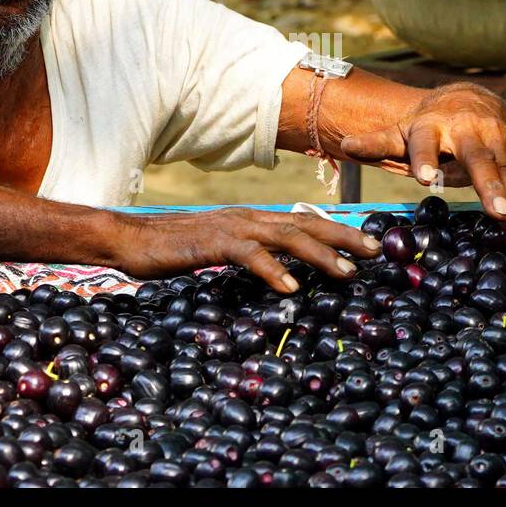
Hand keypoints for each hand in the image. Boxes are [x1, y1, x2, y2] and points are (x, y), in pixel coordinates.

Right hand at [105, 208, 380, 292]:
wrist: (131, 239)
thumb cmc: (174, 249)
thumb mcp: (221, 250)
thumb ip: (250, 254)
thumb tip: (281, 273)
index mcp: (252, 219)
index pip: (304, 221)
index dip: (338, 232)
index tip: (368, 246)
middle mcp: (249, 218)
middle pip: (306, 224)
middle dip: (344, 239)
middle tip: (374, 255)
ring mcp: (232, 227)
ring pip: (286, 237)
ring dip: (319, 256)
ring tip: (346, 274)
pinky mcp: (213, 242)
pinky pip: (249, 255)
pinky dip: (272, 271)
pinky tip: (290, 288)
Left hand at [338, 83, 505, 228]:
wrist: (468, 98)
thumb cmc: (428, 126)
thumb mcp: (400, 133)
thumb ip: (376, 143)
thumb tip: (345, 144)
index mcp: (432, 127)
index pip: (425, 143)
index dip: (426, 159)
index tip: (425, 178)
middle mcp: (468, 130)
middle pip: (477, 157)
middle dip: (488, 183)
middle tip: (496, 211)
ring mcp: (497, 137)